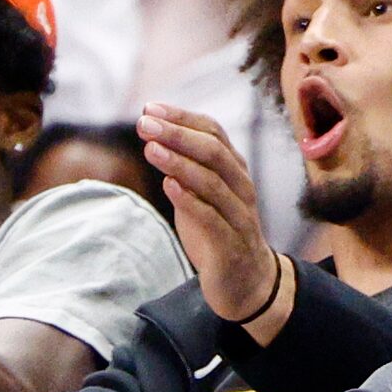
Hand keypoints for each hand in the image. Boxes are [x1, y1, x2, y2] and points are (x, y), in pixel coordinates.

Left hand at [138, 104, 285, 338]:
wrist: (246, 283)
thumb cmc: (218, 232)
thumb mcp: (200, 195)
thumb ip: (183, 168)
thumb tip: (153, 136)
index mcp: (234, 169)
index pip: (212, 132)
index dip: (182, 118)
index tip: (150, 108)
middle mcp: (241, 187)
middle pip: (213, 151)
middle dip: (177, 134)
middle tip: (145, 123)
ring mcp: (240, 216)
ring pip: (214, 182)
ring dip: (180, 163)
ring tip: (150, 149)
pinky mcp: (232, 245)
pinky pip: (214, 219)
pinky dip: (191, 200)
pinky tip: (168, 186)